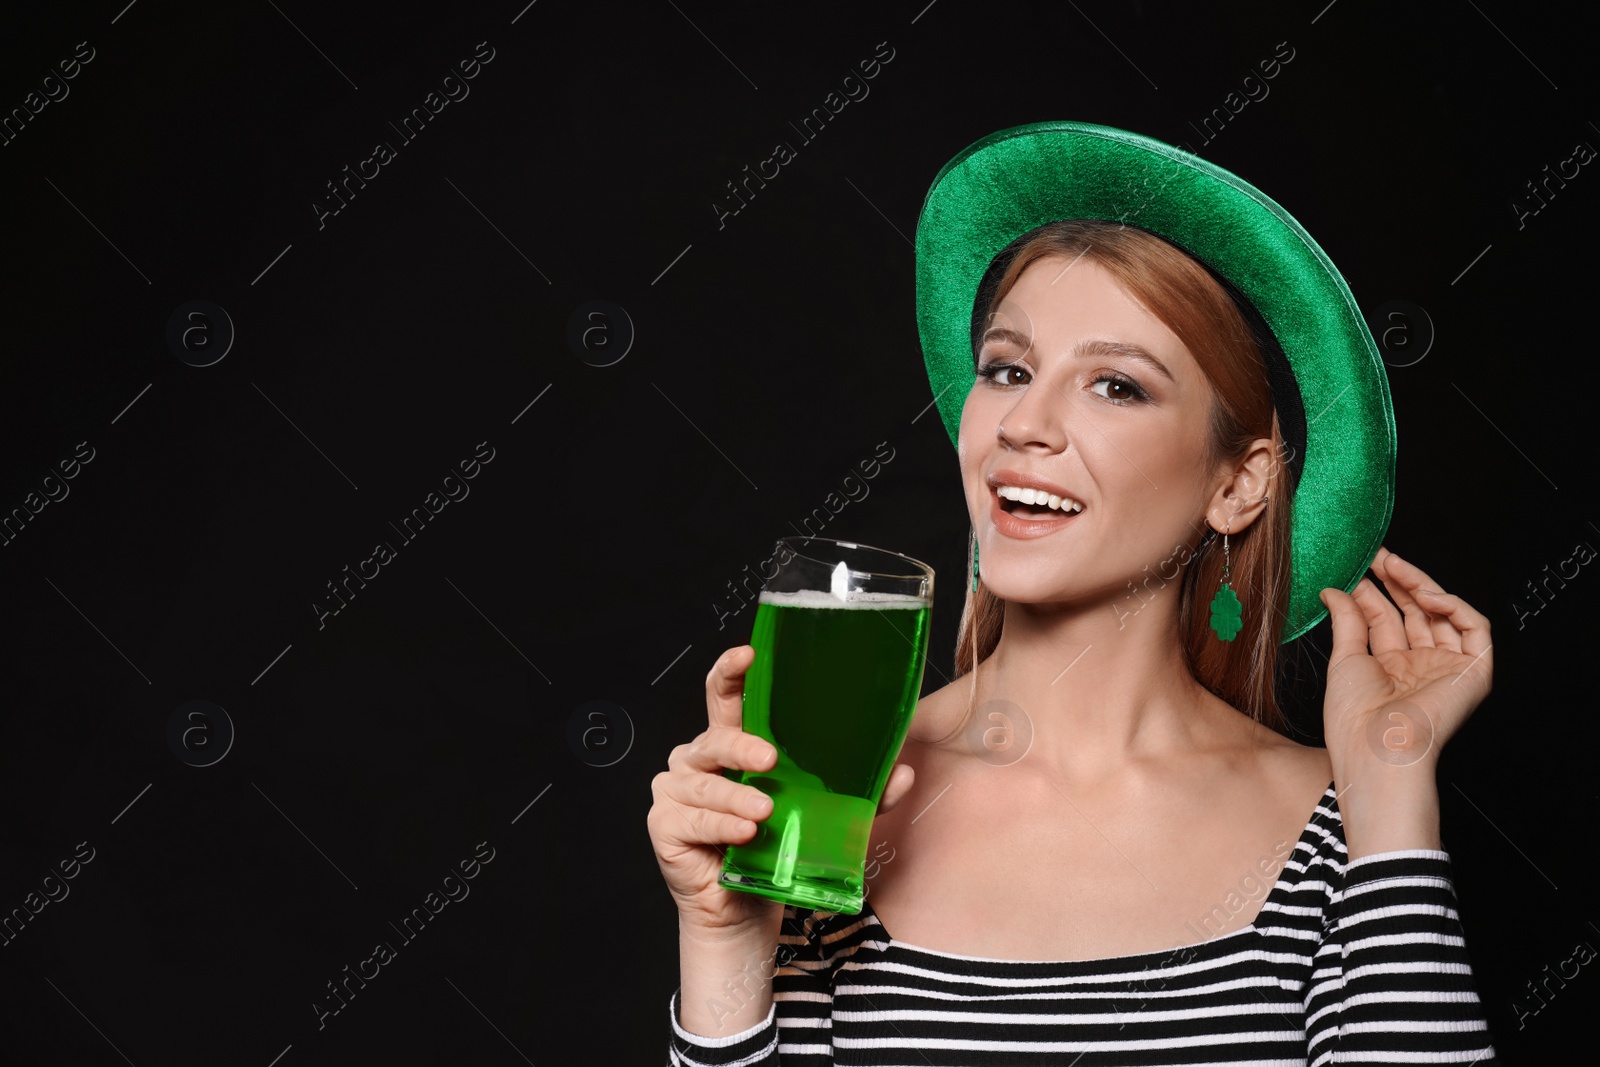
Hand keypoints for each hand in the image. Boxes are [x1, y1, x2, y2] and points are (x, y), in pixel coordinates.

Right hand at [647, 645, 917, 935]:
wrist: (744, 912)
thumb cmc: (774, 851)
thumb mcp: (822, 816)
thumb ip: (859, 795)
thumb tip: (902, 774)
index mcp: (731, 743)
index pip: (724, 695)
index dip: (731, 671)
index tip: (748, 655)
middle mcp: (698, 759)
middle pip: (714, 736)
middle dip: (741, 744)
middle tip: (769, 759)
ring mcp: (677, 791)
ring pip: (705, 782)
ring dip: (736, 797)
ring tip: (764, 811)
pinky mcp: (665, 826)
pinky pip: (693, 819)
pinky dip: (720, 825)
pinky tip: (743, 832)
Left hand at [1318, 545, 1492, 777]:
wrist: (1378, 748)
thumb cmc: (1355, 717)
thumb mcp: (1345, 659)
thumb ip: (1347, 620)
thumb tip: (1335, 589)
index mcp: (1389, 669)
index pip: (1385, 619)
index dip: (1372, 592)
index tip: (1355, 567)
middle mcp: (1420, 667)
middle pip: (1415, 613)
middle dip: (1396, 581)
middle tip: (1377, 554)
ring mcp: (1447, 668)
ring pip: (1443, 615)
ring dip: (1420, 585)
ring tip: (1393, 564)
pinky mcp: (1474, 673)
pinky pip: (1475, 629)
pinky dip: (1454, 606)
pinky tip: (1427, 594)